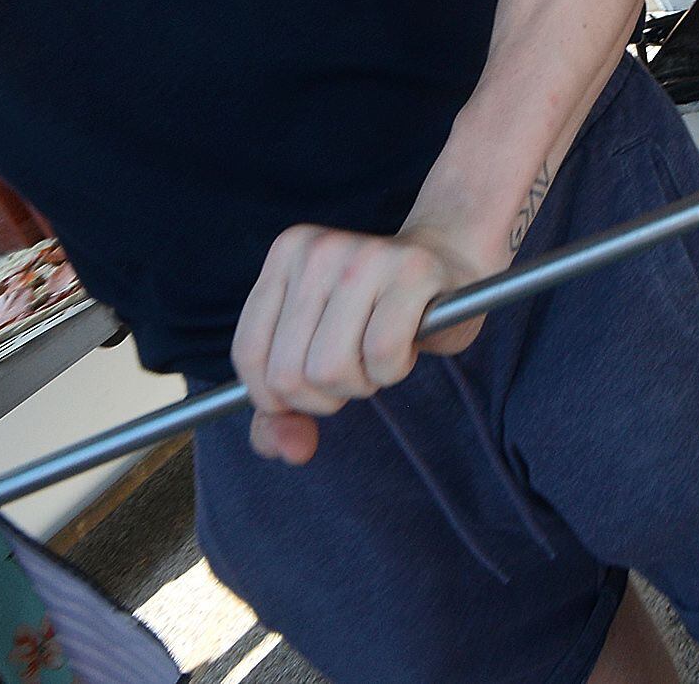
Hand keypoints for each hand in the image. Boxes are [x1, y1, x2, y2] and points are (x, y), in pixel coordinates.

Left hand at [229, 222, 497, 463]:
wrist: (449, 262)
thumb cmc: (375, 315)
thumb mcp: (312, 355)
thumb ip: (282, 411)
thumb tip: (290, 449)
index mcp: (285, 255)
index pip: (249, 354)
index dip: (276, 396)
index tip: (310, 386)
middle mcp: (318, 250)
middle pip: (289, 373)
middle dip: (325, 394)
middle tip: (355, 366)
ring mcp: (365, 255)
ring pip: (331, 369)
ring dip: (361, 383)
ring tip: (379, 353)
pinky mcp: (412, 271)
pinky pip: (381, 355)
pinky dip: (393, 369)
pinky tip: (406, 344)